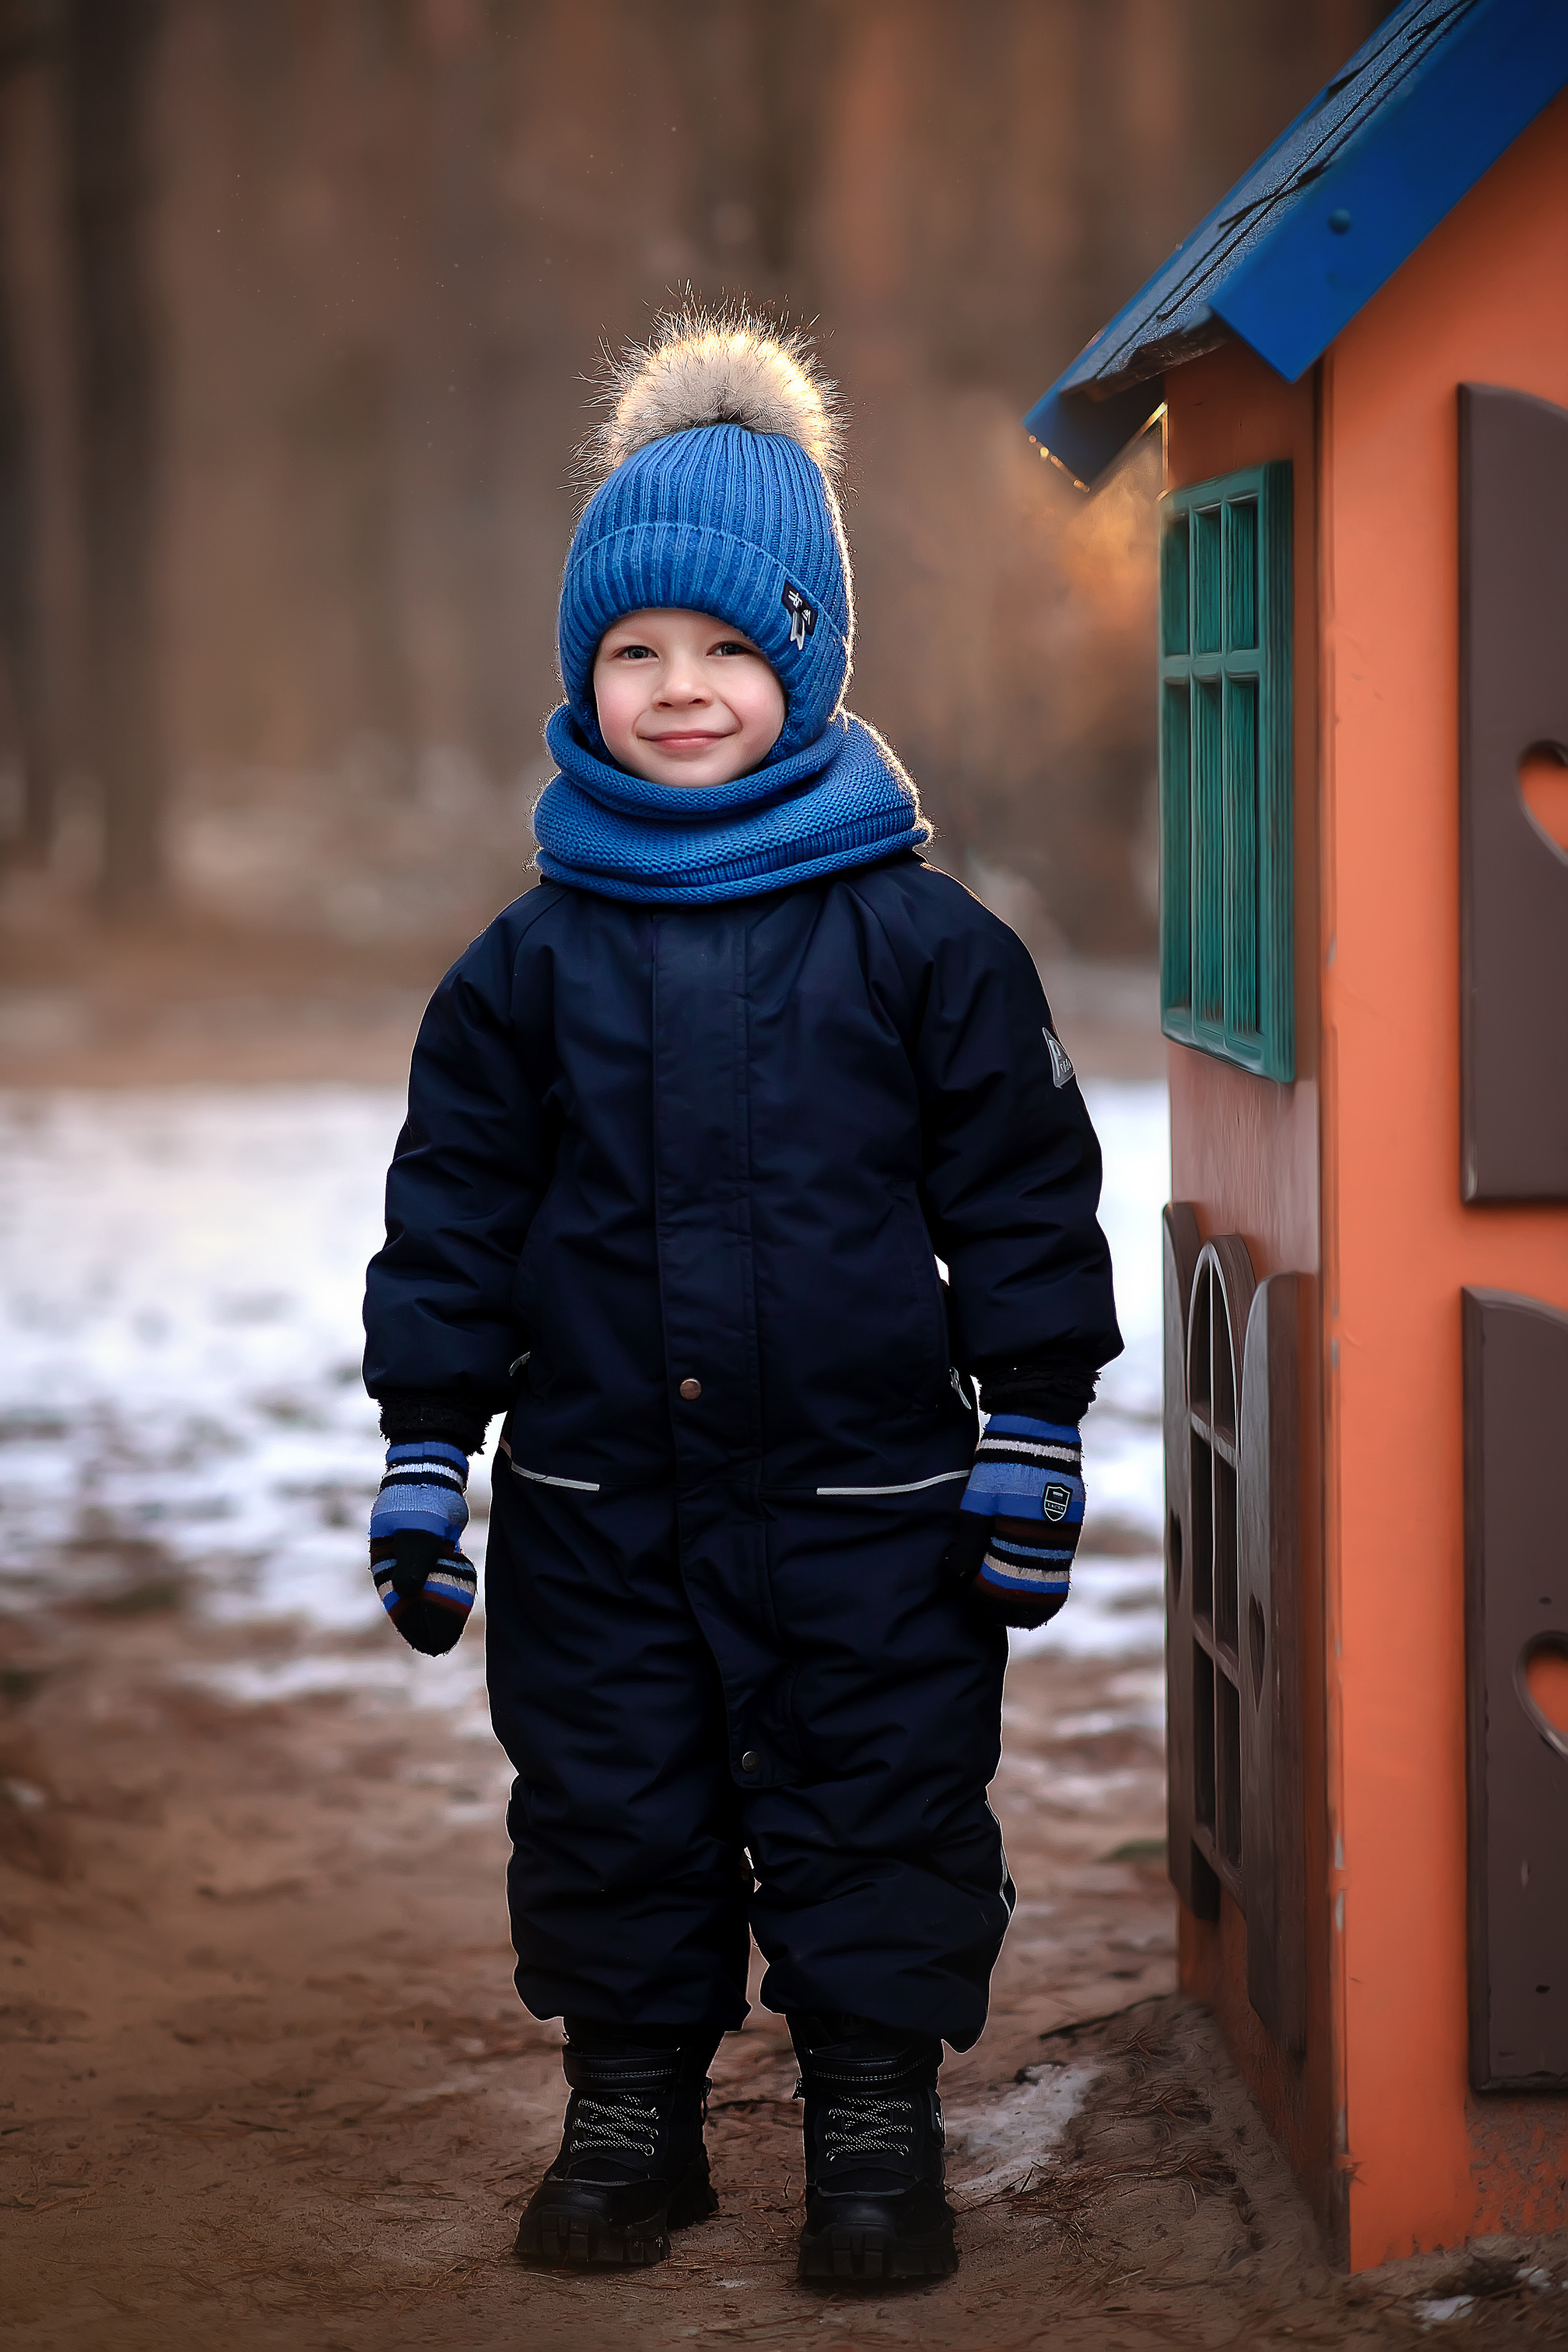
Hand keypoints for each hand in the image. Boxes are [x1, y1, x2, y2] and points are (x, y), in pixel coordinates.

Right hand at [368, 1441, 476, 1655]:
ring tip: (450, 1630)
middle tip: (440, 1644)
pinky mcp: (434, 1543)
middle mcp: (398, 1556)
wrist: (434, 1470)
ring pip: (427, 1585)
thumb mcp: (418, 1532)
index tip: (423, 1642)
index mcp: (386, 1556)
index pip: (395, 1597)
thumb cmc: (421, 1500)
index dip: (408, 1621)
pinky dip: (448, 1585)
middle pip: (411, 1595)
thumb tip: (407, 1591)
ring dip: (438, 1605)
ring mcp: (416, 1549)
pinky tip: (460, 1600)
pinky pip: (440, 1571)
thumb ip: (415, 1561)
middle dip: (425, 1618)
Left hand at [943, 1415, 1082, 1629]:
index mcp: (1028, 1533)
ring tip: (1006, 1588)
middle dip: (1013, 1595)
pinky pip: (1059, 1550)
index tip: (975, 1597)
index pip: (1013, 1583)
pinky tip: (1026, 1565)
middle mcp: (1055, 1534)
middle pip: (1037, 1583)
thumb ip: (969, 1538)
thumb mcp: (979, 1499)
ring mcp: (1067, 1524)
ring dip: (1029, 1581)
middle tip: (988, 1601)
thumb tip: (956, 1573)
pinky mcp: (1072, 1512)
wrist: (1037, 1422)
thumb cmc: (1002, 1460)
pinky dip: (1042, 1562)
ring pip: (1050, 1569)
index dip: (993, 1596)